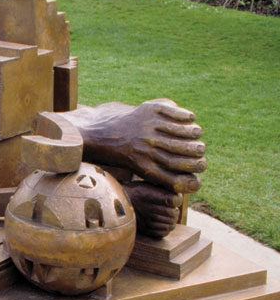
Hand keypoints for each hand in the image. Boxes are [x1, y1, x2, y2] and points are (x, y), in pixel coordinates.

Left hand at [62, 99, 205, 193]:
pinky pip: (176, 114)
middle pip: (185, 156)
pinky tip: (189, 120)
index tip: (199, 176)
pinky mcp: (149, 110)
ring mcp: (148, 128)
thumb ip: (158, 177)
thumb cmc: (120, 156)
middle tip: (201, 154)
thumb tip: (188, 189)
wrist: (98, 134)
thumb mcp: (135, 172)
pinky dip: (187, 117)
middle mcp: (147, 148)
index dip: (193, 180)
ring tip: (197, 135)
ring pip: (185, 133)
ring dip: (195, 135)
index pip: (177, 178)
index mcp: (144, 166)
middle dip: (198, 157)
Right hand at [123, 181, 181, 237]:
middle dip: (175, 210)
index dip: (177, 199)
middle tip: (172, 208)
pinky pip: (163, 233)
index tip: (175, 198)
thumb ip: (163, 189)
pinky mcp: (145, 229)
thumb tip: (179, 195)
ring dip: (172, 220)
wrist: (118, 202)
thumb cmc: (137, 191)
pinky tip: (163, 223)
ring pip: (170, 224)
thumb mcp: (148, 185)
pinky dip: (166, 229)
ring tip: (168, 215)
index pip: (173, 200)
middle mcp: (147, 209)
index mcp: (149, 195)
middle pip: (173, 213)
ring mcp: (146, 221)